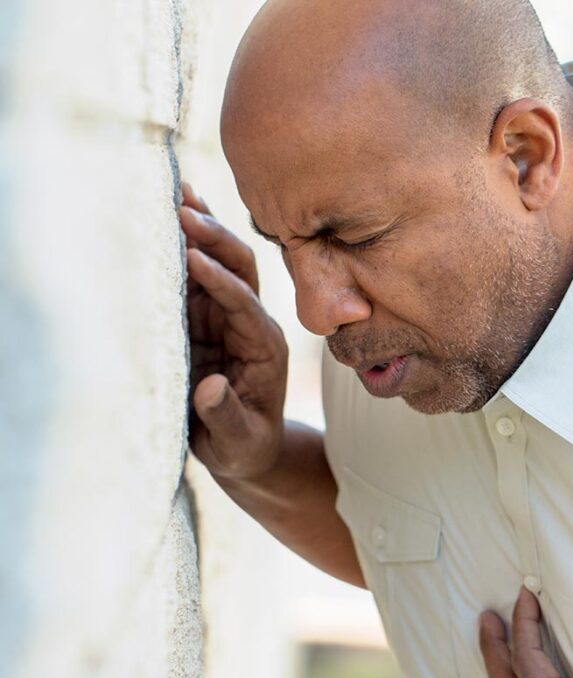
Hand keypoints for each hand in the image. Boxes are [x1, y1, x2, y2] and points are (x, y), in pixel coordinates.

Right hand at [180, 182, 288, 483]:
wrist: (246, 449)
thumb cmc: (245, 448)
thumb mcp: (239, 444)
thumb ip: (227, 418)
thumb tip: (209, 388)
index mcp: (265, 347)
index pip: (245, 304)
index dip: (220, 282)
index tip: (192, 257)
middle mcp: (250, 322)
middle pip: (240, 268)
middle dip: (214, 238)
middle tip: (182, 208)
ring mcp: (227, 317)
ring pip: (219, 263)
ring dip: (199, 230)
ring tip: (172, 194)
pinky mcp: (206, 319)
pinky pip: (195, 277)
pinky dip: (183, 247)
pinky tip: (167, 219)